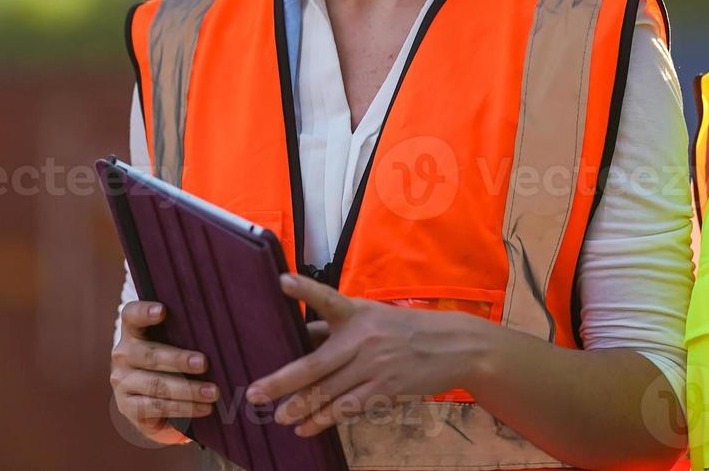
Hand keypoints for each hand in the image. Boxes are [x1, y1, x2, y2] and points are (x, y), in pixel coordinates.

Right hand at [110, 300, 216, 444]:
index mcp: (133, 330)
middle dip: (179, 360)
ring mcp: (122, 381)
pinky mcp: (127, 406)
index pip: (132, 315)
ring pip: (156, 385)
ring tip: (213, 392)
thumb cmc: (173, 358)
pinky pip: (156, 407)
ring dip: (188, 390)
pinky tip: (203, 408)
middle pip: (150, 355)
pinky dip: (184, 409)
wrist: (152, 397)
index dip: (145, 312)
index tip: (163, 311)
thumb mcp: (176, 342)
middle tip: (204, 363)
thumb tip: (224, 331)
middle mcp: (123, 354)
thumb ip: (187, 333)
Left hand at [245, 274, 483, 437]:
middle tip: (255, 394)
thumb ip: (336, 326)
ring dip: (299, 407)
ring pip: (328, 392)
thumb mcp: (373, 316)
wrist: (453, 345)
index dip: (304, 289)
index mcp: (357, 312)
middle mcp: (363, 338)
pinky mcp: (386, 388)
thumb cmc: (404, 329)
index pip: (326, 299)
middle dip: (281, 381)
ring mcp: (375, 365)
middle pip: (315, 363)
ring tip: (277, 417)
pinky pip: (347, 408)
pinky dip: (323, 420)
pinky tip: (305, 427)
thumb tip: (301, 335)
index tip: (281, 280)